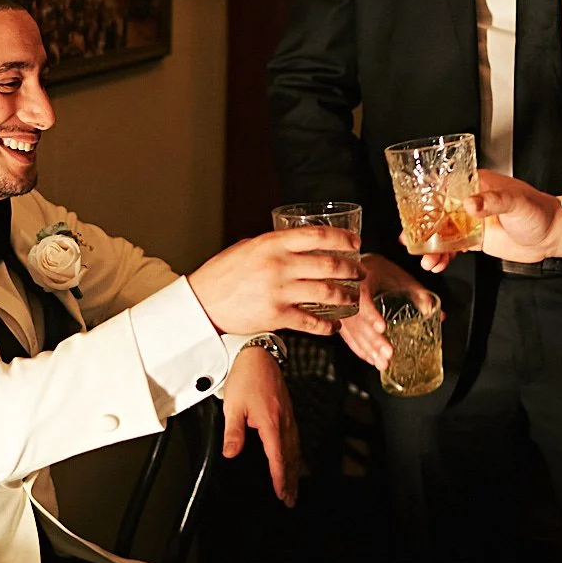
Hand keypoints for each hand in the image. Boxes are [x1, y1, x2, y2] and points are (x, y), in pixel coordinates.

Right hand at [188, 227, 361, 336]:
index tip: (356, 242)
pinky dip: (327, 326)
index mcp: (272, 244)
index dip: (342, 238)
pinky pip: (311, 321)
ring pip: (327, 293)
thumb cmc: (221, 275)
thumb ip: (272, 246)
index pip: (317, 236)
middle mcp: (279, 265)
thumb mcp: (246, 249)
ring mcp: (279, 291)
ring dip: (346, 297)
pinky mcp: (277, 316)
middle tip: (360, 273)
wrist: (201, 304)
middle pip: (329, 265)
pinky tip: (334, 327)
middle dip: (352, 269)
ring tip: (354, 299)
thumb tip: (294, 243)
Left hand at [221, 346, 299, 506]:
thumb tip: (231, 453)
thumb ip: (233, 432)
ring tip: (293, 487)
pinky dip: (296, 454)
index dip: (280, 478)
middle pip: (290, 457)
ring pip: (295, 449)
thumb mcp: (233, 406)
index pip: (278, 458)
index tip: (281, 493)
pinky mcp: (287, 411)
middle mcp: (283, 422)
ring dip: (295, 470)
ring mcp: (288, 416)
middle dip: (291, 481)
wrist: (258, 354)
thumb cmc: (246, 377)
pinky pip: (295, 438)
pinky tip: (294, 459)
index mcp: (270, 423)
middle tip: (290, 500)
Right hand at [337, 254, 435, 372]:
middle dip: (374, 341)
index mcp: (361, 284)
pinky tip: (371, 359)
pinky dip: (360, 351)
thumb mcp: (398, 276)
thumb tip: (438, 315)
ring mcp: (343, 312)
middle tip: (388, 354)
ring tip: (382, 363)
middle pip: (359, 323)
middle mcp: (348, 300)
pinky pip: (349, 339)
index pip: (363, 301)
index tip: (382, 327)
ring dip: (368, 350)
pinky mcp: (342, 322)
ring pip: (354, 334)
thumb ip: (417, 294)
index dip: (372, 316)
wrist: (354, 268)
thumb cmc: (376, 270)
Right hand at [408, 170, 561, 272]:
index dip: (425, 197)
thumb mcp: (516, 202)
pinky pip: (454, 248)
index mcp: (477, 185)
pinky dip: (443, 257)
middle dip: (422, 227)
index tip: (410, 208)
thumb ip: (492, 201)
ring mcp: (472, 223)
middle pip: (438, 213)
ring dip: (431, 246)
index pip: (444, 187)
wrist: (553, 235)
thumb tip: (470, 203)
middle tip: (409, 239)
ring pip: (443, 233)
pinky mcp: (476, 240)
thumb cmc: (539, 211)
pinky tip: (436, 265)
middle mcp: (470, 202)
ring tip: (424, 259)